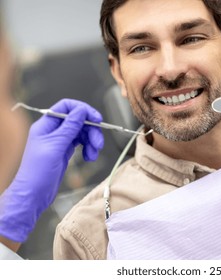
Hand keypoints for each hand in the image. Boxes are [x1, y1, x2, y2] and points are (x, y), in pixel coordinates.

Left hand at [0, 99, 103, 241]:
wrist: (34, 194)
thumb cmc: (37, 172)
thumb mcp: (56, 146)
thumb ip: (69, 127)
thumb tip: (81, 111)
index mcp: (46, 125)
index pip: (66, 107)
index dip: (83, 110)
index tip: (96, 118)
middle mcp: (53, 131)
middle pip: (78, 120)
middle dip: (91, 130)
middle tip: (98, 142)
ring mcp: (60, 141)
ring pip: (82, 132)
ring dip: (92, 141)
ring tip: (94, 154)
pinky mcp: (65, 151)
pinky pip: (81, 144)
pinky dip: (88, 149)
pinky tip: (89, 157)